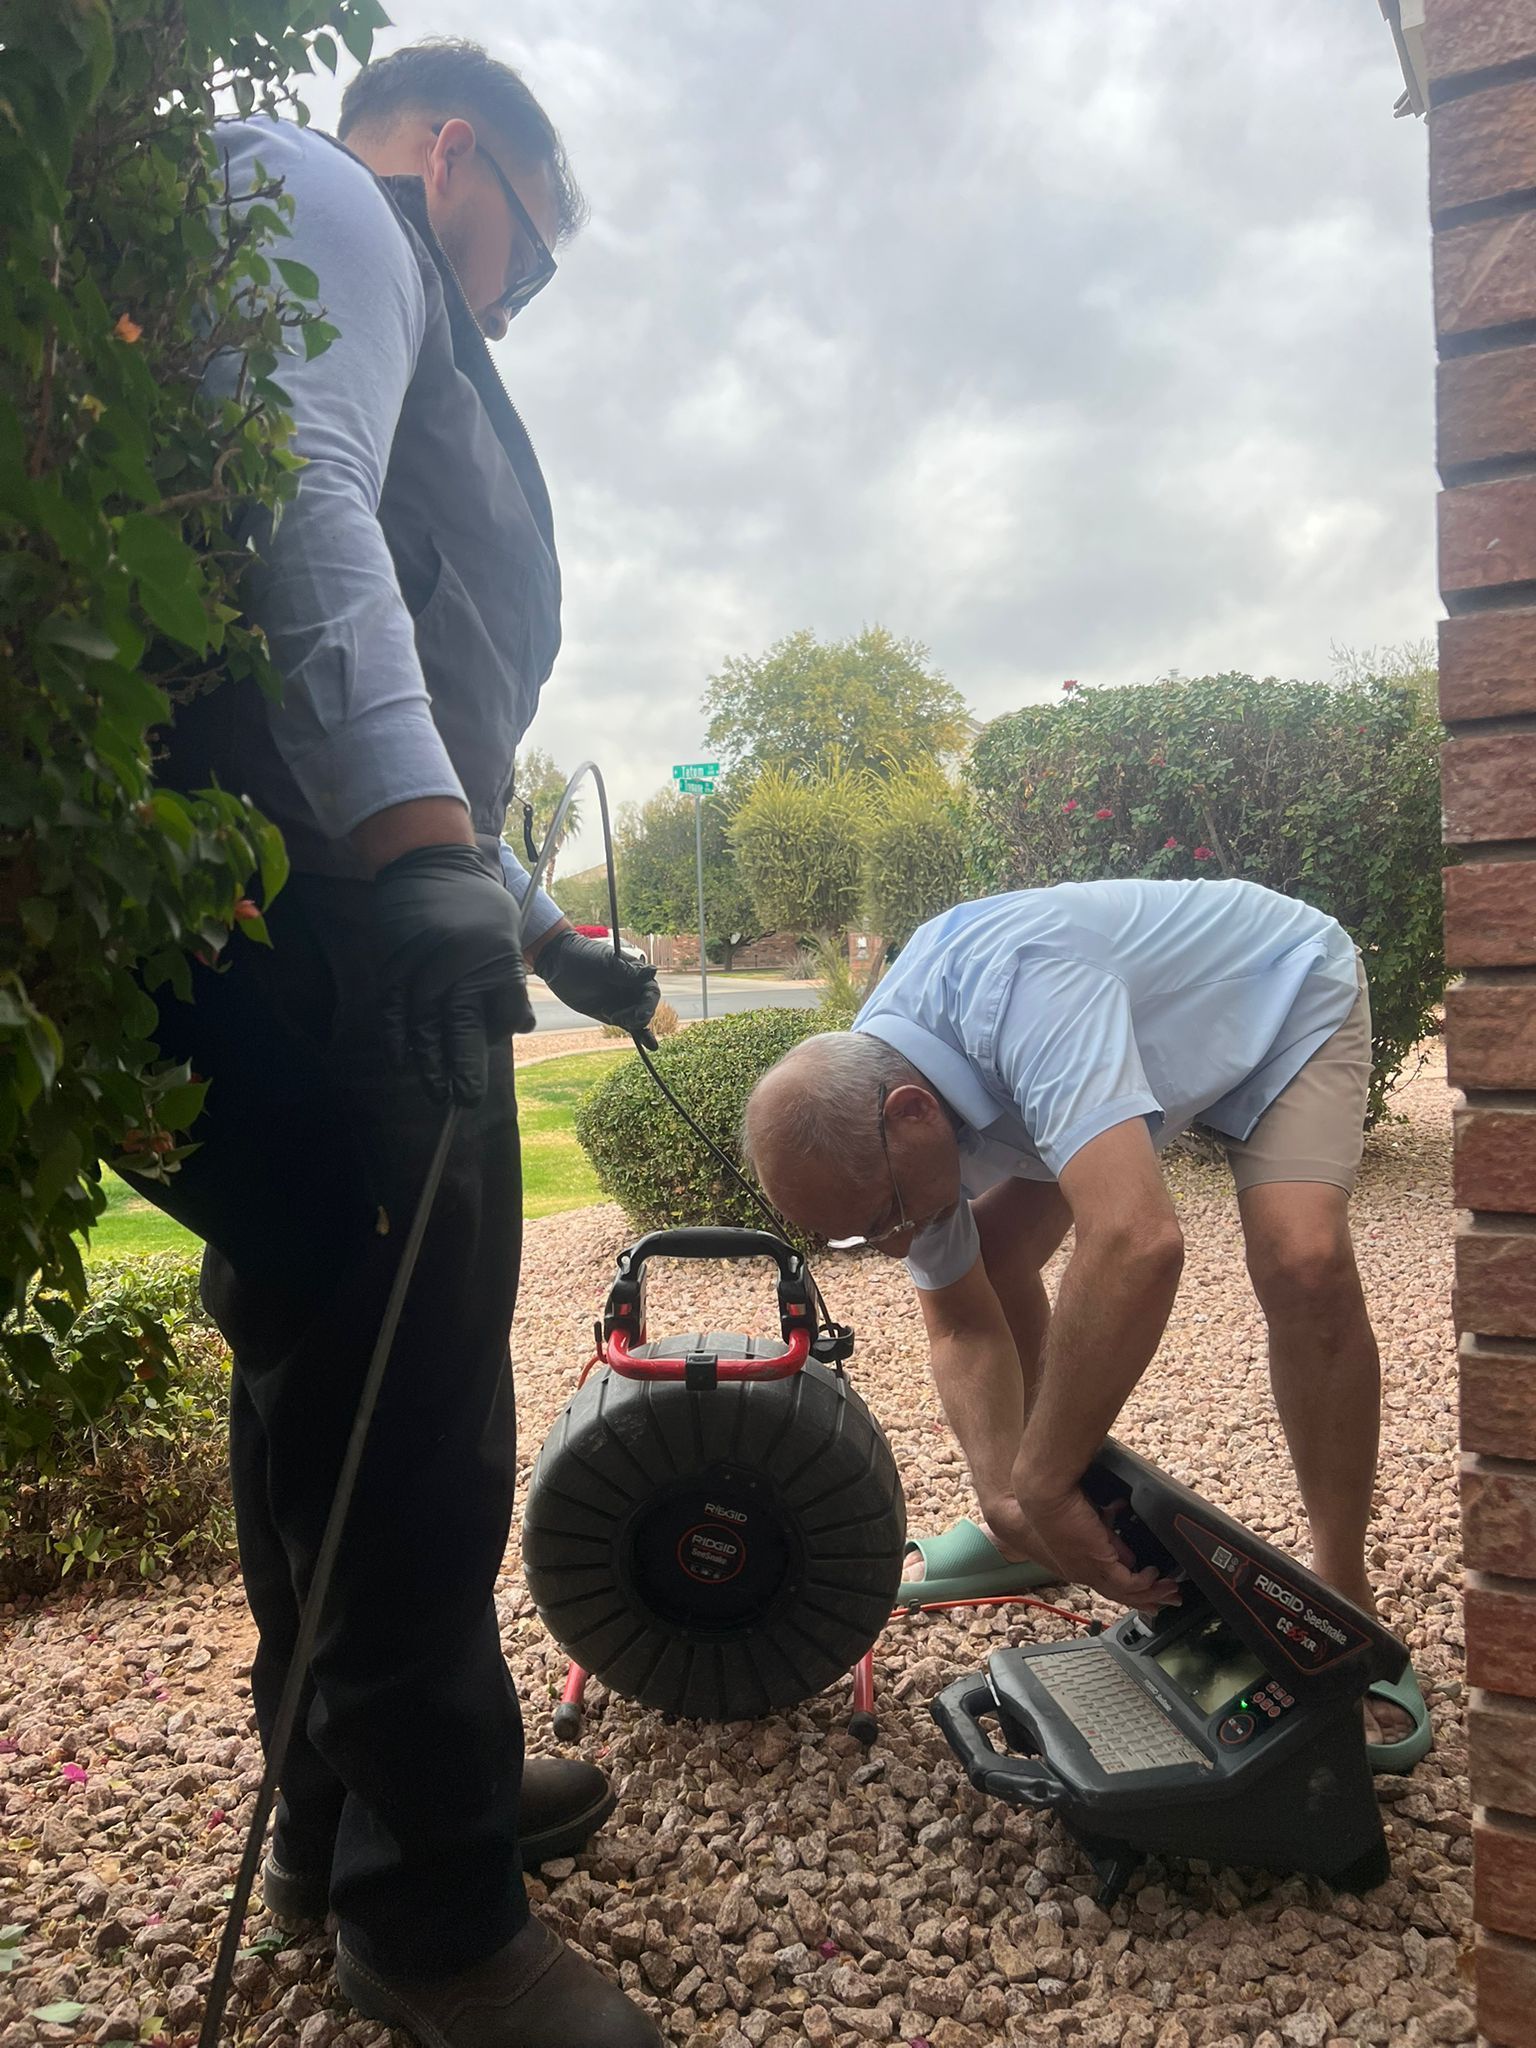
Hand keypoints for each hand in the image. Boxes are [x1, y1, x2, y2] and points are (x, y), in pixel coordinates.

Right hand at [370, 844, 534, 1104]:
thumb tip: (522, 1025)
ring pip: (427, 1031)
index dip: (502, 1030)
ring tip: (438, 1096)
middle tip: (467, 1100)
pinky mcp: (395, 969)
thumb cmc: (475, 898)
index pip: (506, 1015)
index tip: (494, 1037)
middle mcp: (462, 972)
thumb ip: (511, 980)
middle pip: (465, 1033)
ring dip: (431, 1067)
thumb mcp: (506, 932)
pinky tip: (403, 1062)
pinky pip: (394, 1013)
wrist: (428, 861)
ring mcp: (424, 972)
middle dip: (466, 1071)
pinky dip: (397, 1040)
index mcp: (497, 961)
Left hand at [536, 930, 660, 1045]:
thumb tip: (654, 971)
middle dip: (640, 1016)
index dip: (649, 1003)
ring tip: (615, 1018)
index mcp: (635, 973)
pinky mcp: (613, 1014)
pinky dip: (641, 1035)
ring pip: (639, 1018)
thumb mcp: (604, 964)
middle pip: (647, 1007)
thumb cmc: (582, 958)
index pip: (651, 991)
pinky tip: (651, 1046)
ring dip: (637, 1025)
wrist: (557, 963)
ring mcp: (623, 1002)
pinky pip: (630, 1025)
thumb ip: (627, 972)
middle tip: (622, 1018)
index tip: (641, 1012)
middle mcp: (632, 987)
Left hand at [1012, 1473, 1181, 1611]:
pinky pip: (1128, 1582)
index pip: (1109, 1586)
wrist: (1046, 1494)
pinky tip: (1155, 1575)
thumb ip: (1111, 1542)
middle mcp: (1083, 1572)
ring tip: (1171, 1590)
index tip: (1152, 1594)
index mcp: (1079, 1564)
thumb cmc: (1060, 1501)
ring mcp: (1090, 1570)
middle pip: (1121, 1596)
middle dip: (1149, 1600)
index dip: (1133, 1593)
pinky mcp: (1098, 1562)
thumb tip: (1130, 1556)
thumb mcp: (1092, 1525)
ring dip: (1152, 1593)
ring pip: (1127, 1593)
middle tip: (1170, 1600)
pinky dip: (1145, 1582)